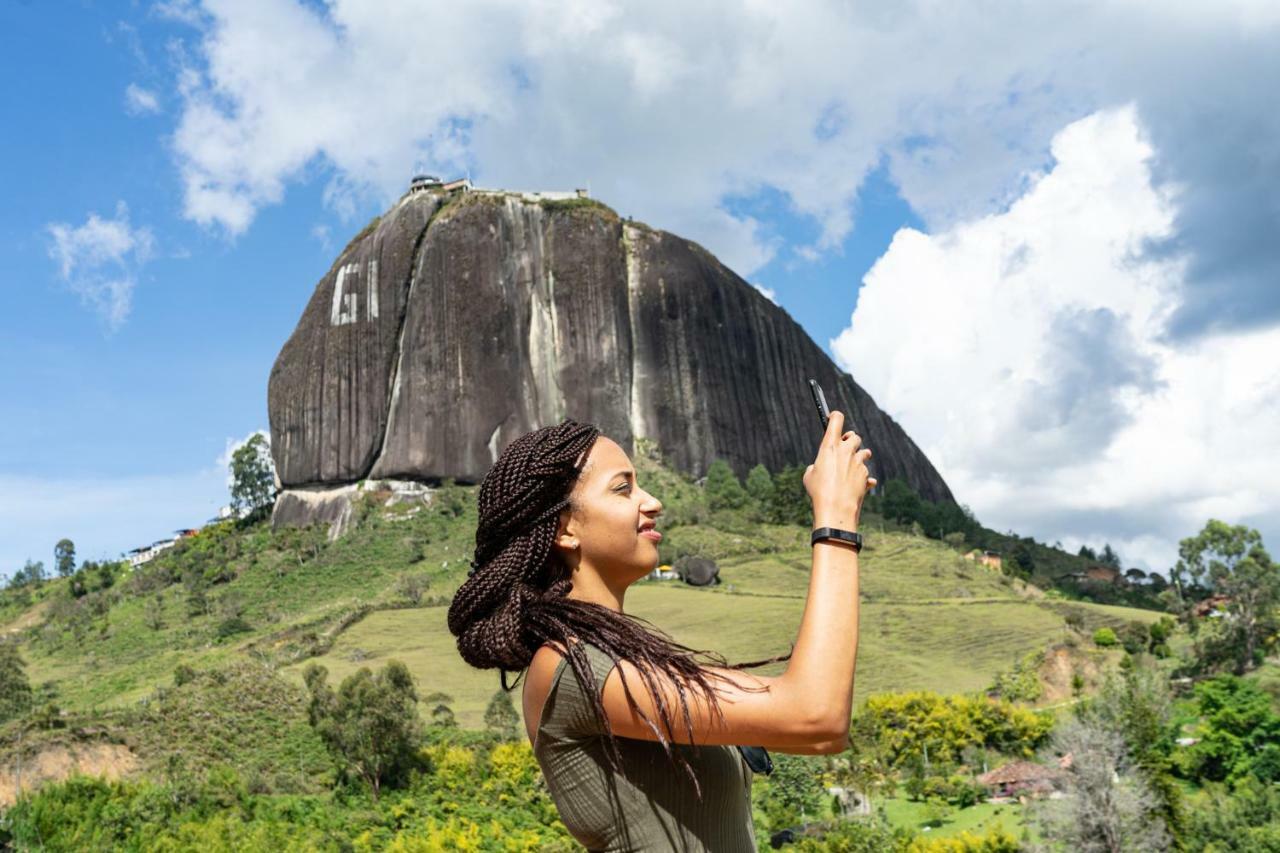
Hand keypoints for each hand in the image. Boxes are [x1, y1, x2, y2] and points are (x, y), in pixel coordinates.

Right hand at [802, 410, 875, 528]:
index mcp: (830, 446)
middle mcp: (846, 451)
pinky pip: (867, 474)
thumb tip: (821, 468)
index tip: (833, 417)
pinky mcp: (866, 476)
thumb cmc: (818, 491)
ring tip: (852, 466)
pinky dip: (863, 478)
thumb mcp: (809, 476)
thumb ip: (816, 466)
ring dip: (860, 457)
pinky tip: (856, 486)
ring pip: (865, 453)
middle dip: (850, 441)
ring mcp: (858, 463)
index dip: (835, 416)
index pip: (836, 420)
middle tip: (845, 447)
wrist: (836, 508)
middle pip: (854, 436)